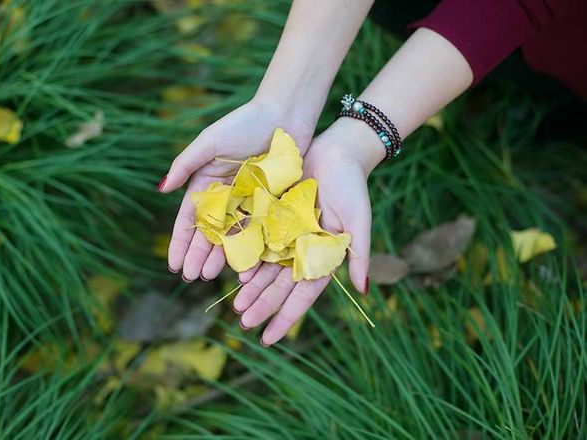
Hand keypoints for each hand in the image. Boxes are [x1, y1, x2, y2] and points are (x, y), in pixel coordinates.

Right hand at [160, 98, 314, 281]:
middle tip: (191, 277)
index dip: (181, 243)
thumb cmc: (245, 123)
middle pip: (209, 234)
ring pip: (233, 238)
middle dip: (198, 256)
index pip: (190, 220)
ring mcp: (250, 204)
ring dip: (220, 258)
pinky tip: (243, 266)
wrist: (285, 115)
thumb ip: (186, 164)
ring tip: (210, 276)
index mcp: (208, 184)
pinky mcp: (273, 206)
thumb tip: (161, 189)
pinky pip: (259, 232)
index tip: (174, 264)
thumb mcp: (209, 142)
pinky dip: (251, 249)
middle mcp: (228, 198)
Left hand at [233, 117, 385, 345]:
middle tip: (244, 322)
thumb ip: (359, 254)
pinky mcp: (271, 216)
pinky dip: (247, 256)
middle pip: (279, 285)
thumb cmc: (353, 186)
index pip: (303, 294)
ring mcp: (285, 234)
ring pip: (265, 267)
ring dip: (251, 287)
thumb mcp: (358, 221)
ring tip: (236, 305)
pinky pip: (256, 240)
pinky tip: (235, 271)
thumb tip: (364, 291)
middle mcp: (302, 249)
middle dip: (263, 304)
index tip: (270, 339)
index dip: (287, 316)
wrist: (337, 151)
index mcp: (322, 256)